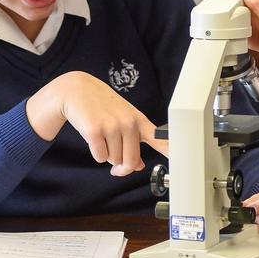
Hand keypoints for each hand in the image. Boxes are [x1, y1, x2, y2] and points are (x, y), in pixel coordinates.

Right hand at [26, 71, 167, 176]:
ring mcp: (112, 126)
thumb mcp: (122, 119)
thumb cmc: (102, 105)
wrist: (76, 90)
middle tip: (115, 165)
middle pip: (131, 161)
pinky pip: (100, 158)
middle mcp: (128, 123)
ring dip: (107, 155)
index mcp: (139, 120)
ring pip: (114, 160)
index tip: (182, 161)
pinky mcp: (95, 131)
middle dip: (121, 166)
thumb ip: (134, 142)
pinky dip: (96, 153)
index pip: (160, 138)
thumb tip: (137, 166)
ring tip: (102, 137)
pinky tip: (93, 137)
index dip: (170, 151)